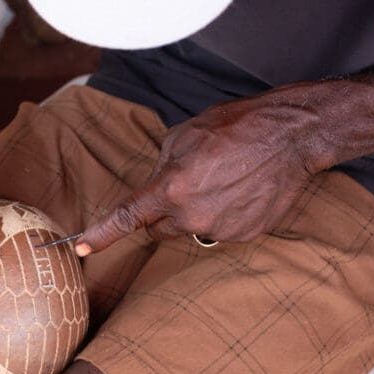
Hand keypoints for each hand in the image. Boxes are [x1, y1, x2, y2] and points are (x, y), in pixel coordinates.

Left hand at [76, 92, 319, 253]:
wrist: (292, 135)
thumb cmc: (237, 126)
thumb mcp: (185, 134)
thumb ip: (162, 165)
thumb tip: (156, 184)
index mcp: (171, 188)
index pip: (127, 217)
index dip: (101, 234)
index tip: (81, 247)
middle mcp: (192, 216)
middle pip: (159, 229)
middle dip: (163, 213)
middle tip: (188, 184)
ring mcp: (219, 229)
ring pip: (191, 230)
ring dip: (197, 213)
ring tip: (225, 181)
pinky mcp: (244, 235)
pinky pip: (221, 230)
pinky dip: (225, 215)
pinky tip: (242, 191)